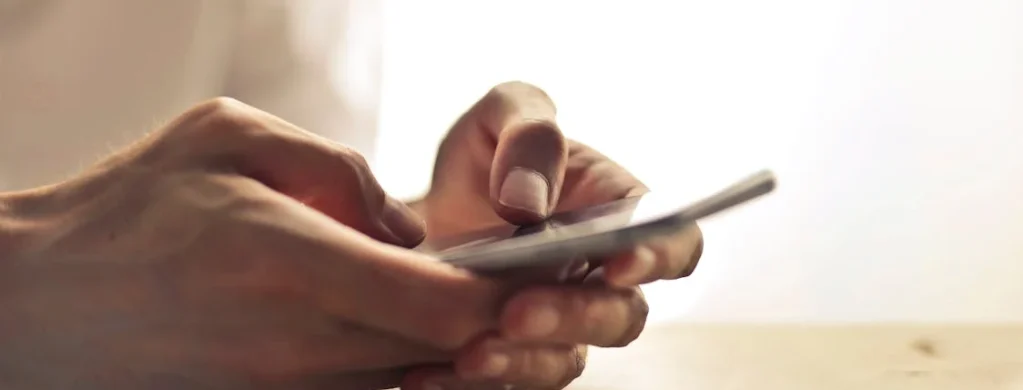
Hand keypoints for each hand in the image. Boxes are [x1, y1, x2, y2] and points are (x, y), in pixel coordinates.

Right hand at [0, 98, 511, 389]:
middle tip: (507, 280)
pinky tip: (384, 322)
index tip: (527, 268)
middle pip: (445, 351)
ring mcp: (289, 387)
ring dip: (444, 343)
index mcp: (294, 264)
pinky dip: (397, 362)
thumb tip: (408, 230)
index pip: (446, 305)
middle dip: (490, 319)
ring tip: (444, 296)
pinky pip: (367, 389)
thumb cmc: (132, 209)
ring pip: (412, 376)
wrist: (46, 299)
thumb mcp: (227, 138)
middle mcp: (300, 344)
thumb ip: (338, 170)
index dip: (504, 293)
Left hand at [408, 82, 703, 388]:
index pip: (673, 241)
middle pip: (620, 316)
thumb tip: (525, 204)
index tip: (617, 263)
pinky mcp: (514, 356)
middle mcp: (600, 279)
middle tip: (516, 312)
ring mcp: (559, 325)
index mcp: (619, 212)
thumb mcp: (502, 115)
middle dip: (573, 317)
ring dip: (522, 363)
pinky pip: (505, 382)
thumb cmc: (485, 155)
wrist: (419, 211)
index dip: (658, 256)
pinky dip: (465, 384)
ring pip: (565, 360)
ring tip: (469, 355)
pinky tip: (424, 376)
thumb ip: (528, 133)